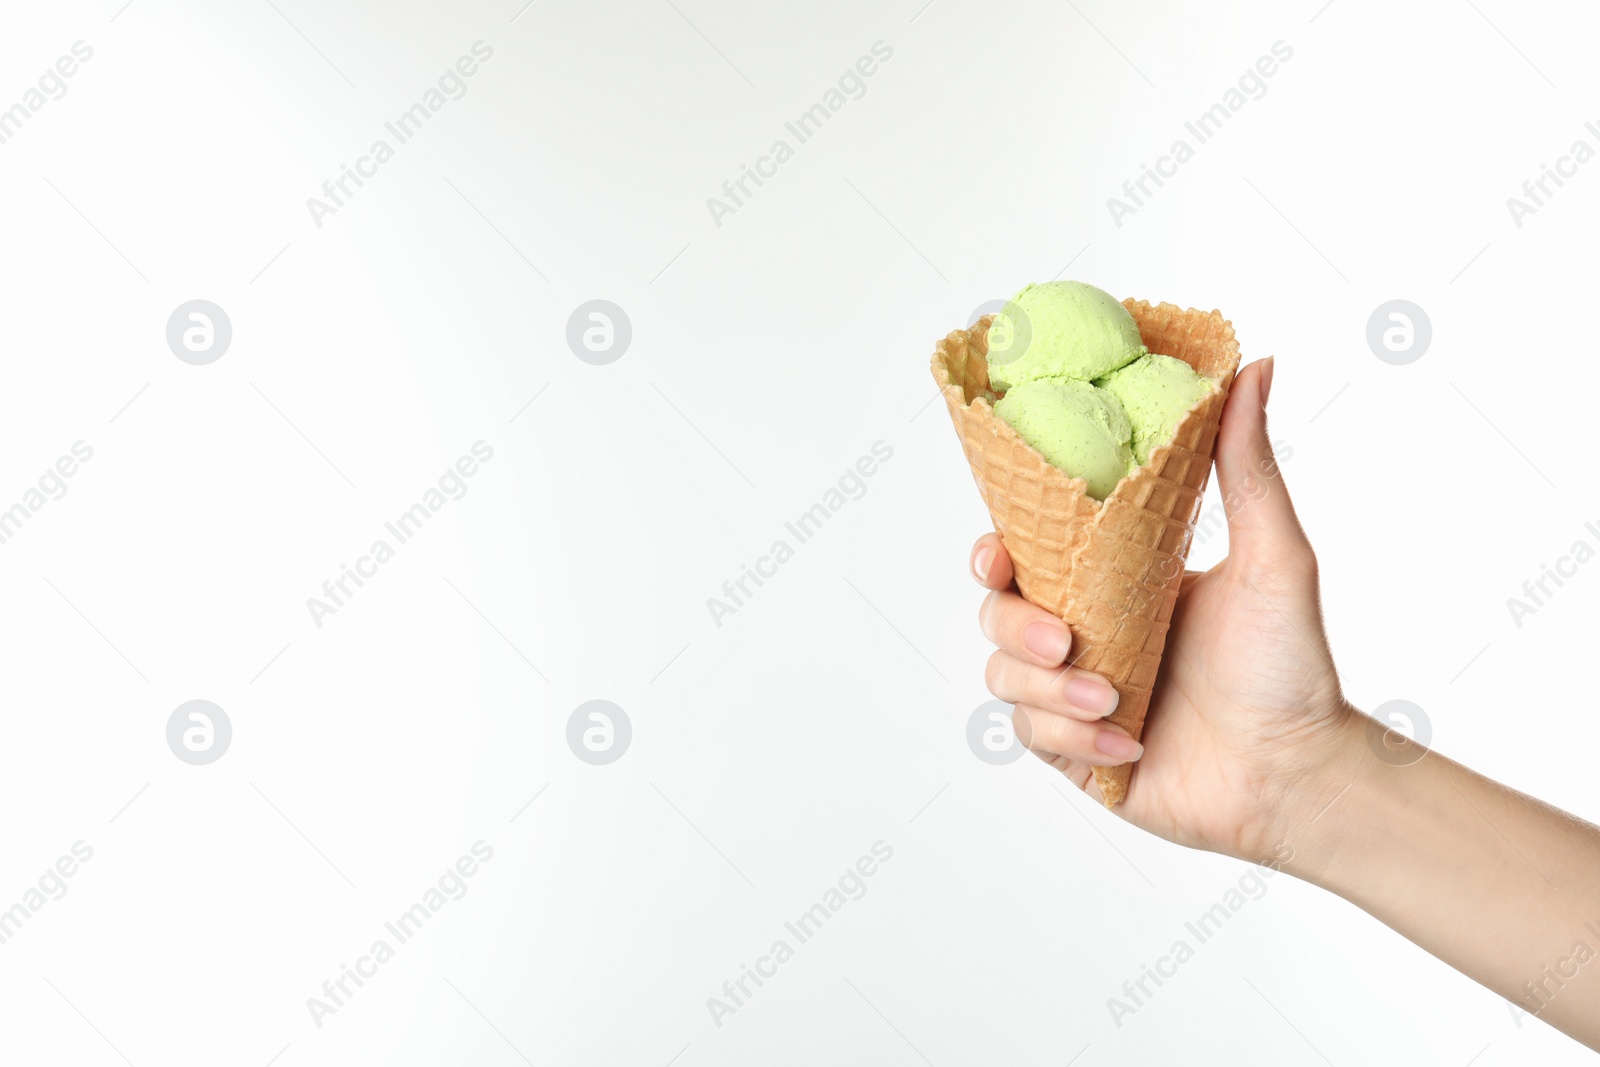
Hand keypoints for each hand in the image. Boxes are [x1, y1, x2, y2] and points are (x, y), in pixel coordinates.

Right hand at [971, 358, 1351, 860]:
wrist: (1299, 772)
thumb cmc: (1291, 666)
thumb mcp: (1272, 556)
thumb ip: (1248, 464)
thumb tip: (1257, 364)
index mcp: (1114, 585)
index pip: (1026, 557)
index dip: (994, 552)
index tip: (998, 552)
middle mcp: (1087, 638)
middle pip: (998, 616)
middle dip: (1016, 626)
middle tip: (1067, 639)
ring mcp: (1077, 698)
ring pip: (1006, 679)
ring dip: (1050, 692)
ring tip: (1112, 700)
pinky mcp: (1079, 754)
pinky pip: (1034, 738)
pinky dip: (1073, 740)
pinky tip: (1131, 744)